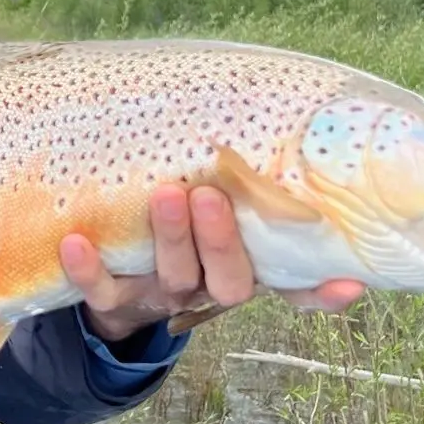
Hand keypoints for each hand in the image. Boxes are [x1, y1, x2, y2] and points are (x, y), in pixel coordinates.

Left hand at [63, 184, 365, 343]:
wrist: (120, 287)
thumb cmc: (186, 225)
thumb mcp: (222, 208)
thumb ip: (249, 179)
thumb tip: (289, 123)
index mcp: (247, 266)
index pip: (296, 286)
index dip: (322, 291)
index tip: (348, 281)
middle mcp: (210, 284)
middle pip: (229, 279)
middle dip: (221, 240)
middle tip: (211, 195)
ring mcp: (164, 294)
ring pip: (175, 277)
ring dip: (172, 239)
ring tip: (164, 193)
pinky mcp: (117, 300)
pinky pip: (103, 293)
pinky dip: (90, 269)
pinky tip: (76, 240)